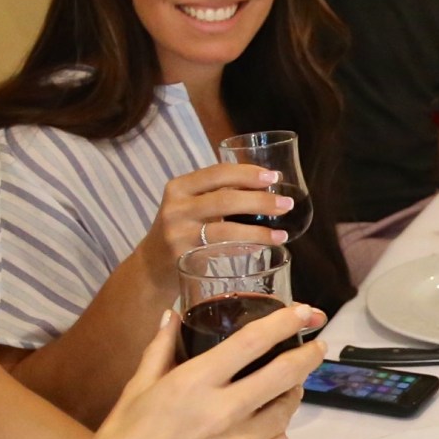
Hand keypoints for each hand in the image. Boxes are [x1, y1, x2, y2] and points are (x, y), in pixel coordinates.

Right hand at [70, 304, 323, 438]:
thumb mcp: (136, 389)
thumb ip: (161, 349)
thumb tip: (173, 314)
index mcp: (194, 383)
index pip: (253, 342)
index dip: (285, 322)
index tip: (306, 311)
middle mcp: (223, 410)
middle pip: (285, 374)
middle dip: (308, 354)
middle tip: (316, 345)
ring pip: (286, 410)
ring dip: (293, 392)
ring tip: (288, 385)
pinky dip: (280, 430)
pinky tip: (267, 424)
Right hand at [136, 163, 293, 283]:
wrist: (152, 266)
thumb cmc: (182, 229)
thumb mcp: (191, 205)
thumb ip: (219, 193)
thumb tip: (267, 184)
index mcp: (179, 187)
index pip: (218, 172)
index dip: (248, 173)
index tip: (274, 177)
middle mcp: (176, 208)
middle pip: (225, 199)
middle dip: (260, 201)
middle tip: (287, 204)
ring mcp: (178, 234)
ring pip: (225, 230)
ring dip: (259, 231)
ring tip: (282, 233)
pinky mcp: (184, 258)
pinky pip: (221, 251)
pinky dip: (245, 247)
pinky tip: (263, 247)